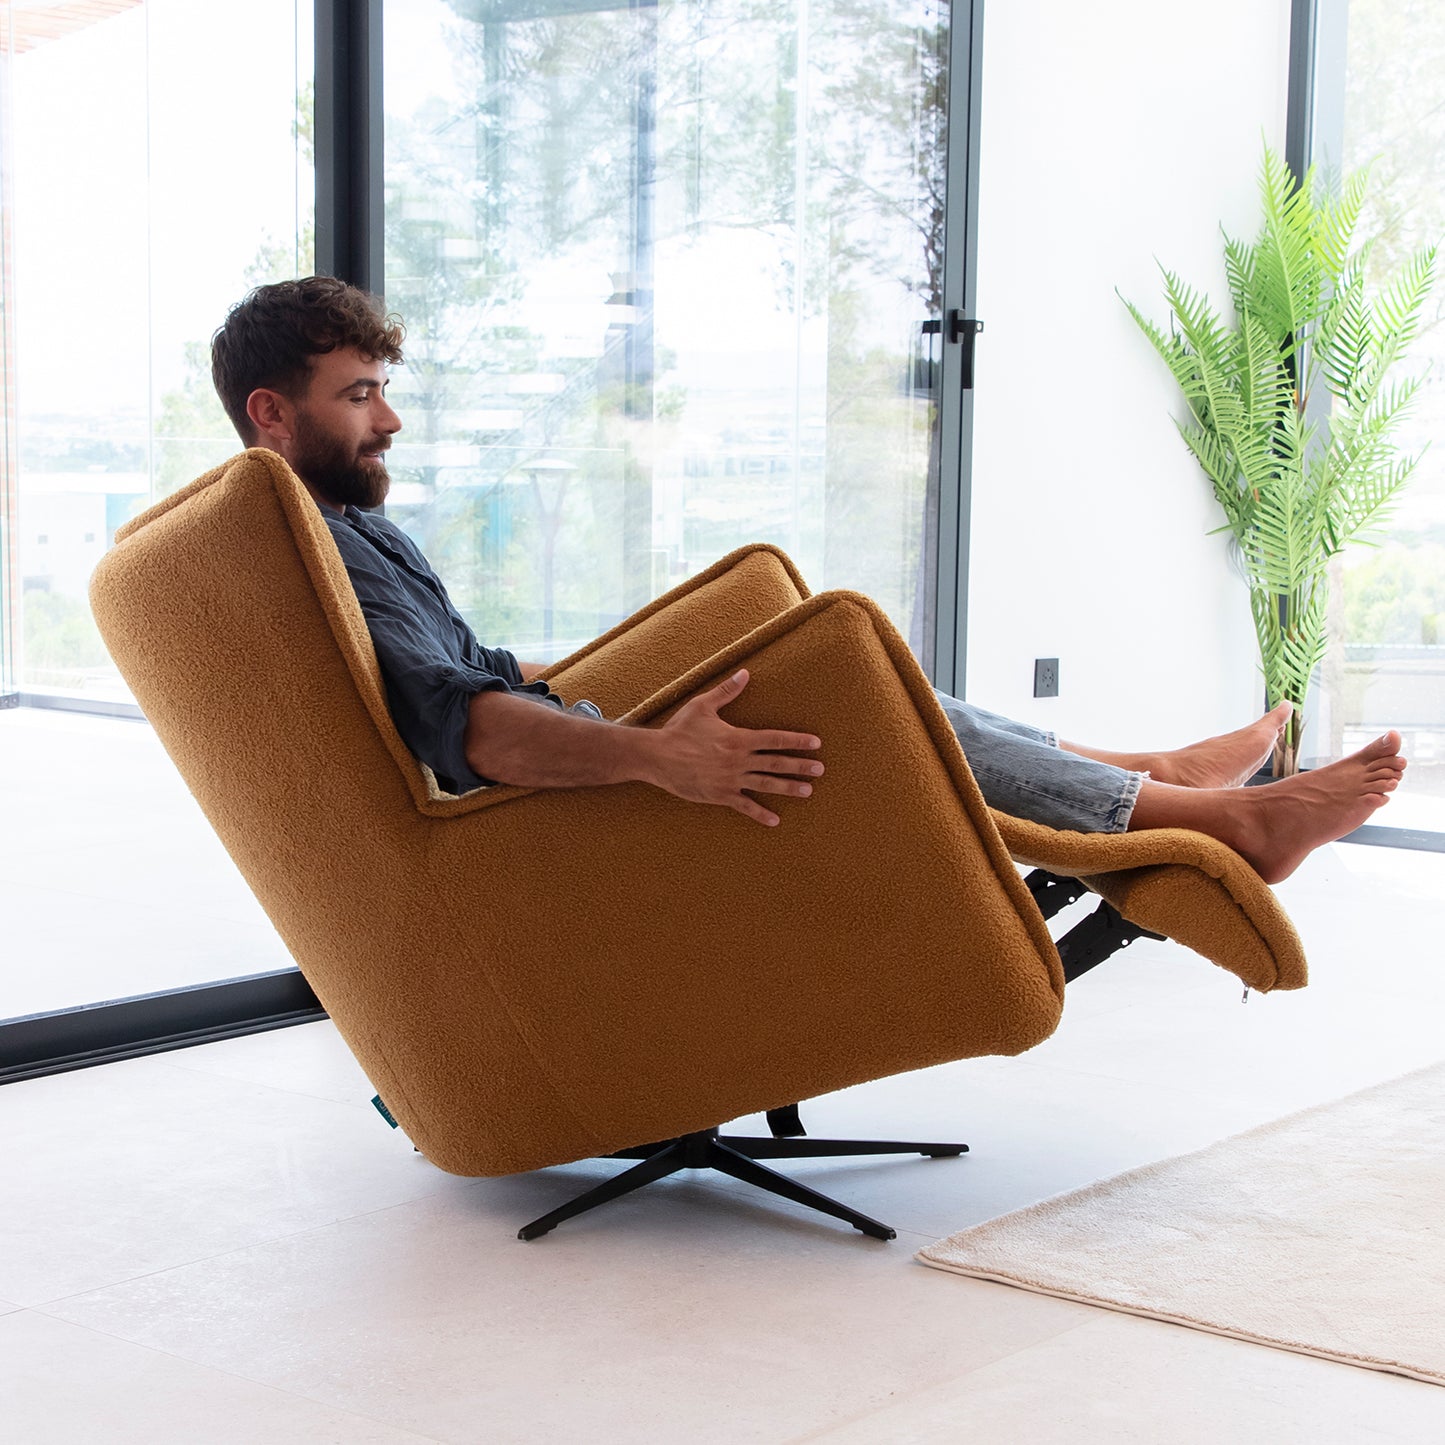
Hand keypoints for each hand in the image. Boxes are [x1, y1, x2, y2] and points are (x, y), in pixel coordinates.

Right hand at [648, 669, 822, 825]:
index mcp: (739, 738)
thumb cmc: (679, 729)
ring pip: (767, 785)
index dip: (797, 741)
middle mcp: (739, 760)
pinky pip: (745, 806)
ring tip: (808, 791)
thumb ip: (727, 691)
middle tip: (821, 769)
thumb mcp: (703, 706)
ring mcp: (731, 779)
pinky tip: (775, 821)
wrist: (657, 757)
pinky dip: (760, 814)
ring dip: (789, 788)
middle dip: (800, 766)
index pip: (775, 739)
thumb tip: (745, 673)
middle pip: (777, 763)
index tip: (816, 743)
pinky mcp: (721, 795)